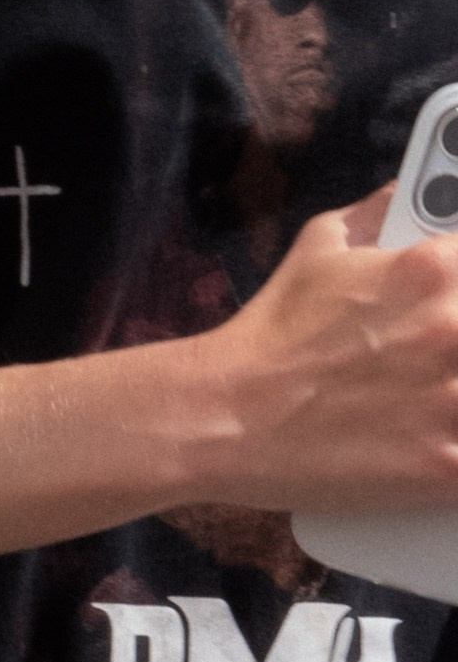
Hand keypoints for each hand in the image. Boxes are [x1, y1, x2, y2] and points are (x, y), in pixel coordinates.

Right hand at [200, 187, 457, 511]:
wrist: (226, 418)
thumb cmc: (271, 334)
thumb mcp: (321, 246)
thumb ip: (379, 216)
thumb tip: (407, 196)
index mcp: (435, 268)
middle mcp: (452, 327)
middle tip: (450, 356)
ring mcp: (452, 401)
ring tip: (442, 396)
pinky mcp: (444, 466)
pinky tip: (446, 447)